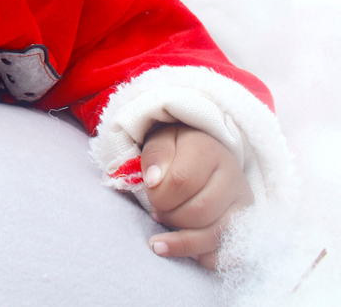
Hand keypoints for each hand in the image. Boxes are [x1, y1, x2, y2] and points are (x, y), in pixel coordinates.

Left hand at [141, 123, 252, 269]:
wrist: (204, 154)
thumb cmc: (177, 150)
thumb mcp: (161, 141)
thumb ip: (155, 156)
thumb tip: (154, 181)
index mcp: (208, 151)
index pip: (181, 182)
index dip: (159, 196)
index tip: (150, 195)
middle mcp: (233, 177)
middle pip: (199, 211)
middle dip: (170, 218)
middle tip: (156, 213)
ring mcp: (244, 203)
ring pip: (215, 234)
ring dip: (182, 241)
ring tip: (163, 237)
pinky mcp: (247, 225)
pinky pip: (229, 253)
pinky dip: (202, 256)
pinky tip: (185, 247)